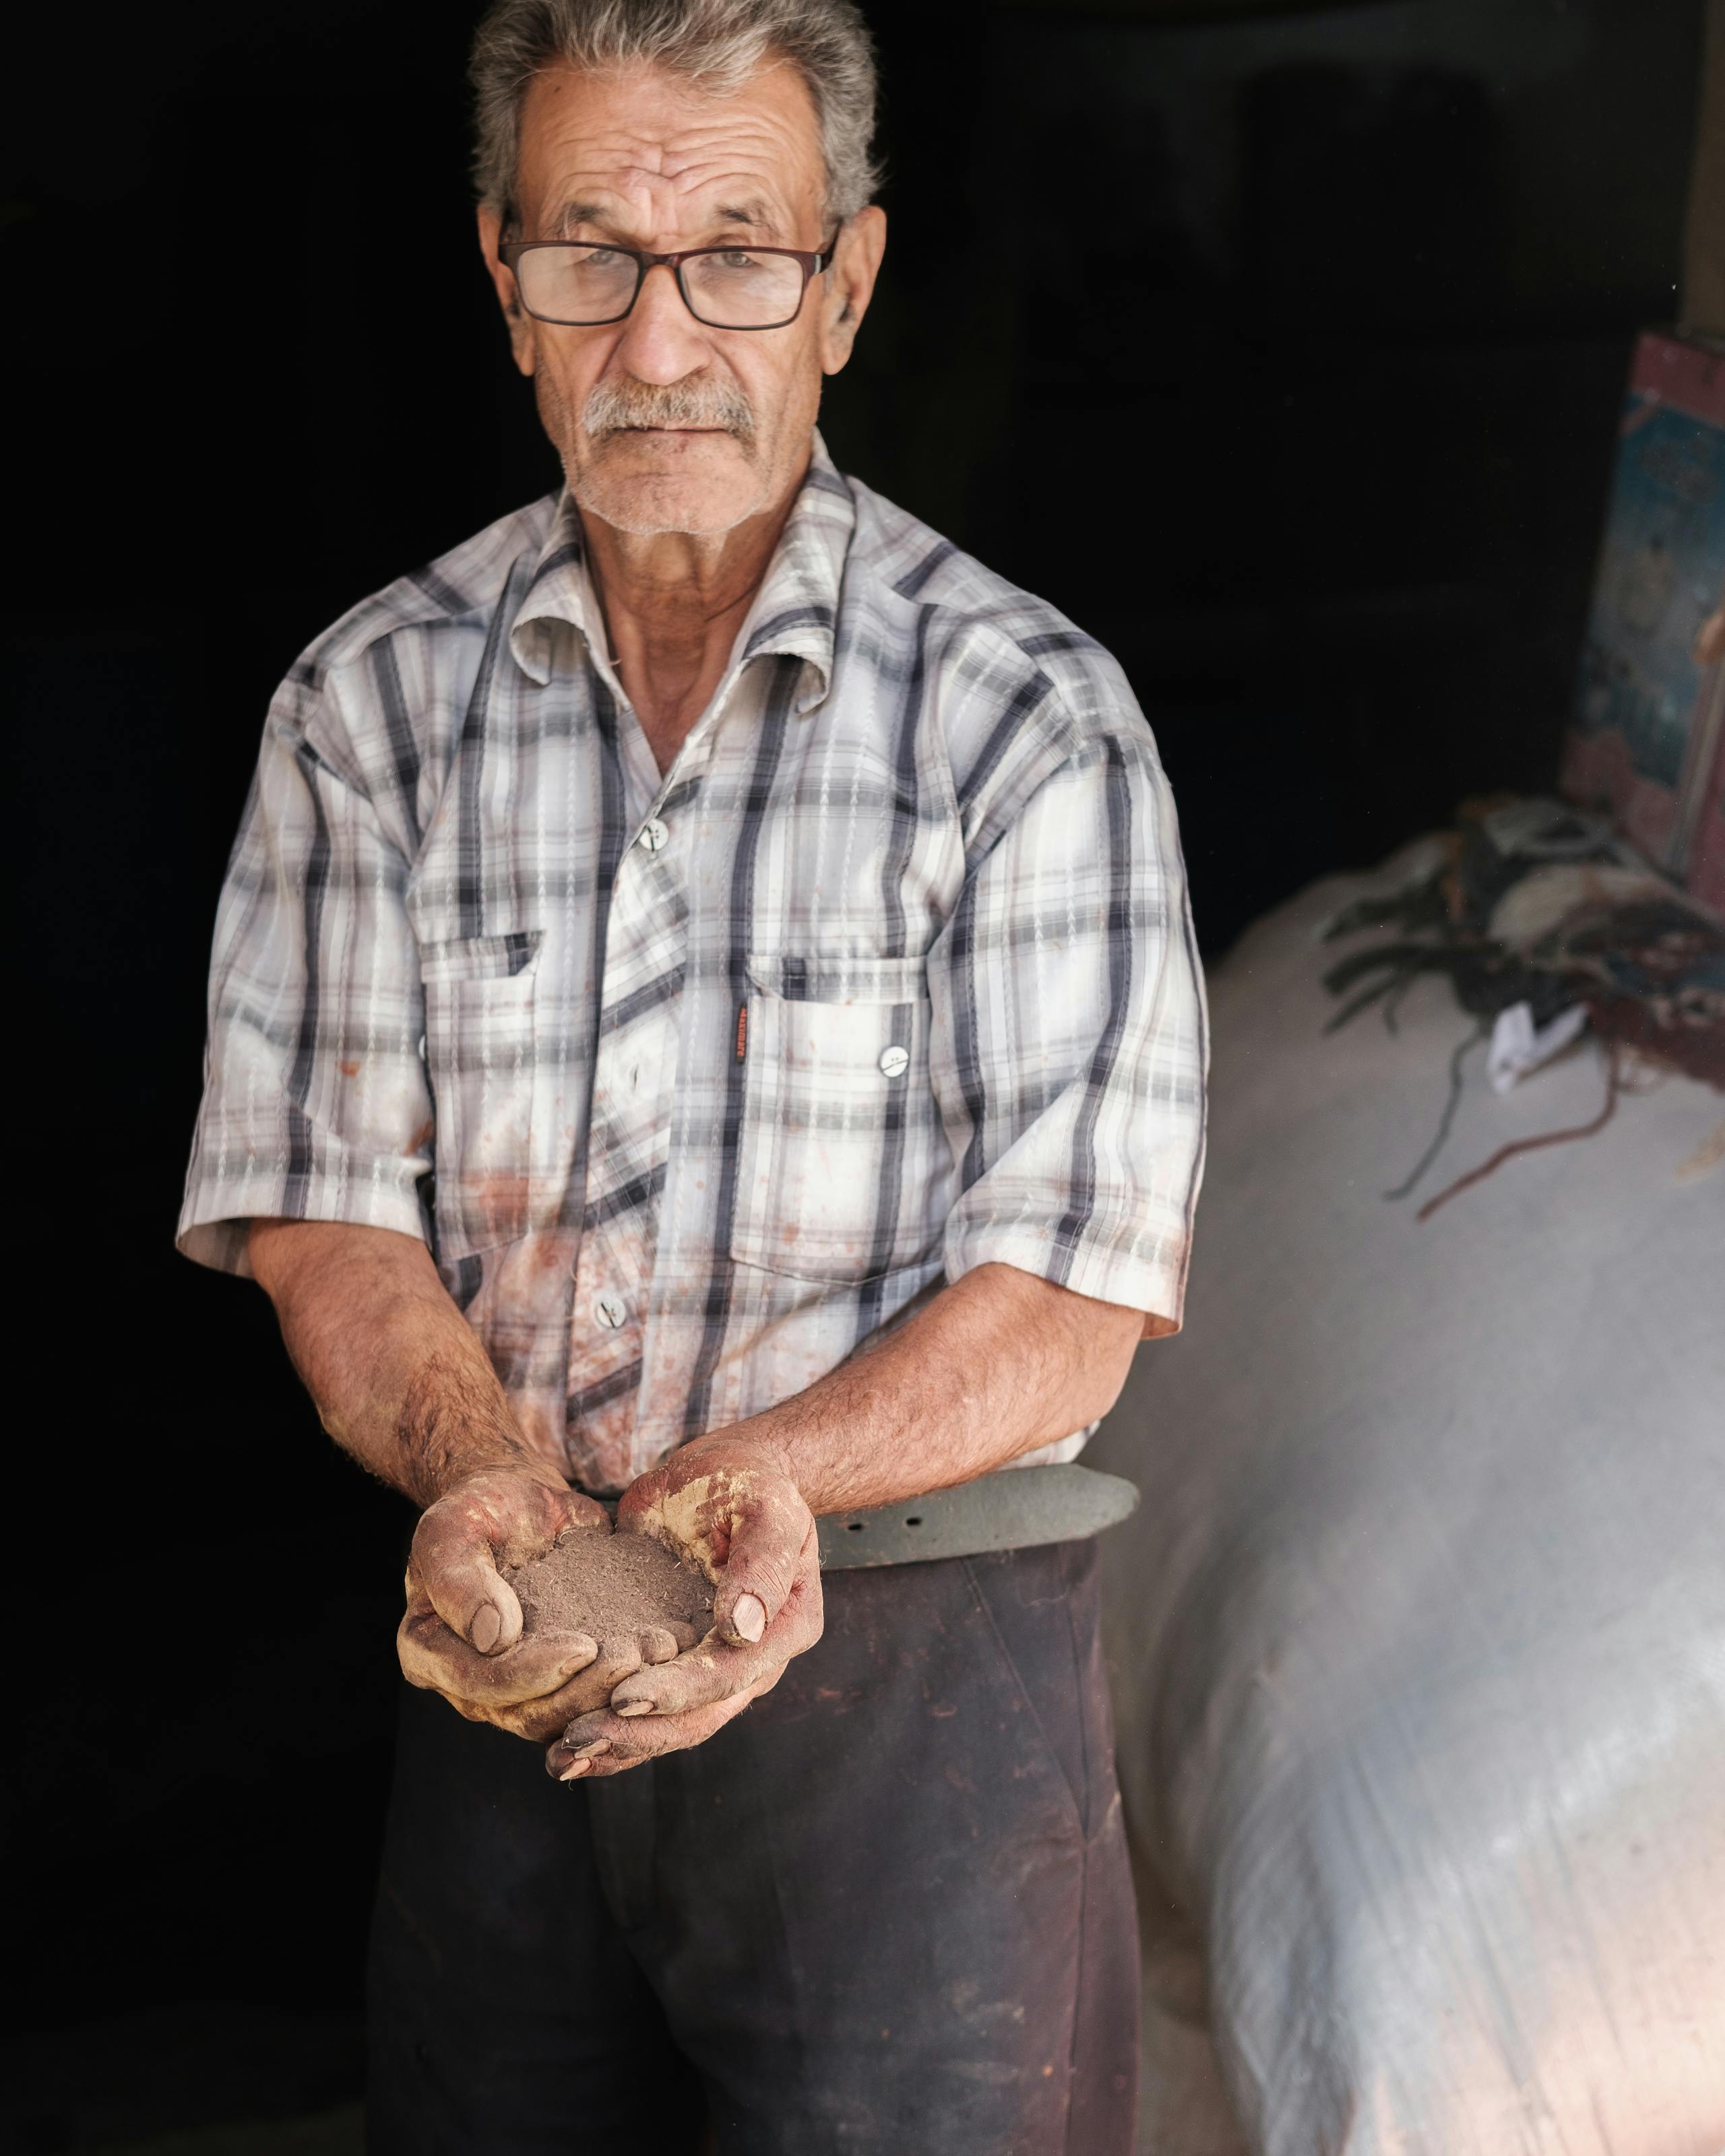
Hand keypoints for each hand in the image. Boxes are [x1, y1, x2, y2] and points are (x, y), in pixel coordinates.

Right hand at [396, 1464, 687, 1741]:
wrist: (519, 1505)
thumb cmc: (481, 1509)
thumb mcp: (454, 1527)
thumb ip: (459, 1578)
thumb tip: (492, 1638)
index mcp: (428, 1653)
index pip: (480, 1683)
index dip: (531, 1673)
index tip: (583, 1646)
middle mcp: (468, 1684)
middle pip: (527, 1713)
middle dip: (584, 1690)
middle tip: (635, 1659)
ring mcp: (514, 1690)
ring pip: (564, 1717)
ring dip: (612, 1695)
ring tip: (655, 1659)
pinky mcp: (558, 1680)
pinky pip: (590, 1700)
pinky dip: (626, 1686)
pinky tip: (664, 1659)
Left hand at [545, 1437, 821, 1780]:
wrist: (724, 1472)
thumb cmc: (749, 1482)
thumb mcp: (766, 1506)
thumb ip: (761, 1562)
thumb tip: (744, 1628)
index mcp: (784, 1629)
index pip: (729, 1675)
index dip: (679, 1692)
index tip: (626, 1696)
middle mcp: (751, 1661)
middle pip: (697, 1718)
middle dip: (637, 1733)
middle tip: (578, 1739)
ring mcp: (711, 1665)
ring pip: (668, 1725)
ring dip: (617, 1746)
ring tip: (562, 1758)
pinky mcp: (673, 1659)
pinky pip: (644, 1705)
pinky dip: (606, 1725)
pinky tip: (562, 1742)